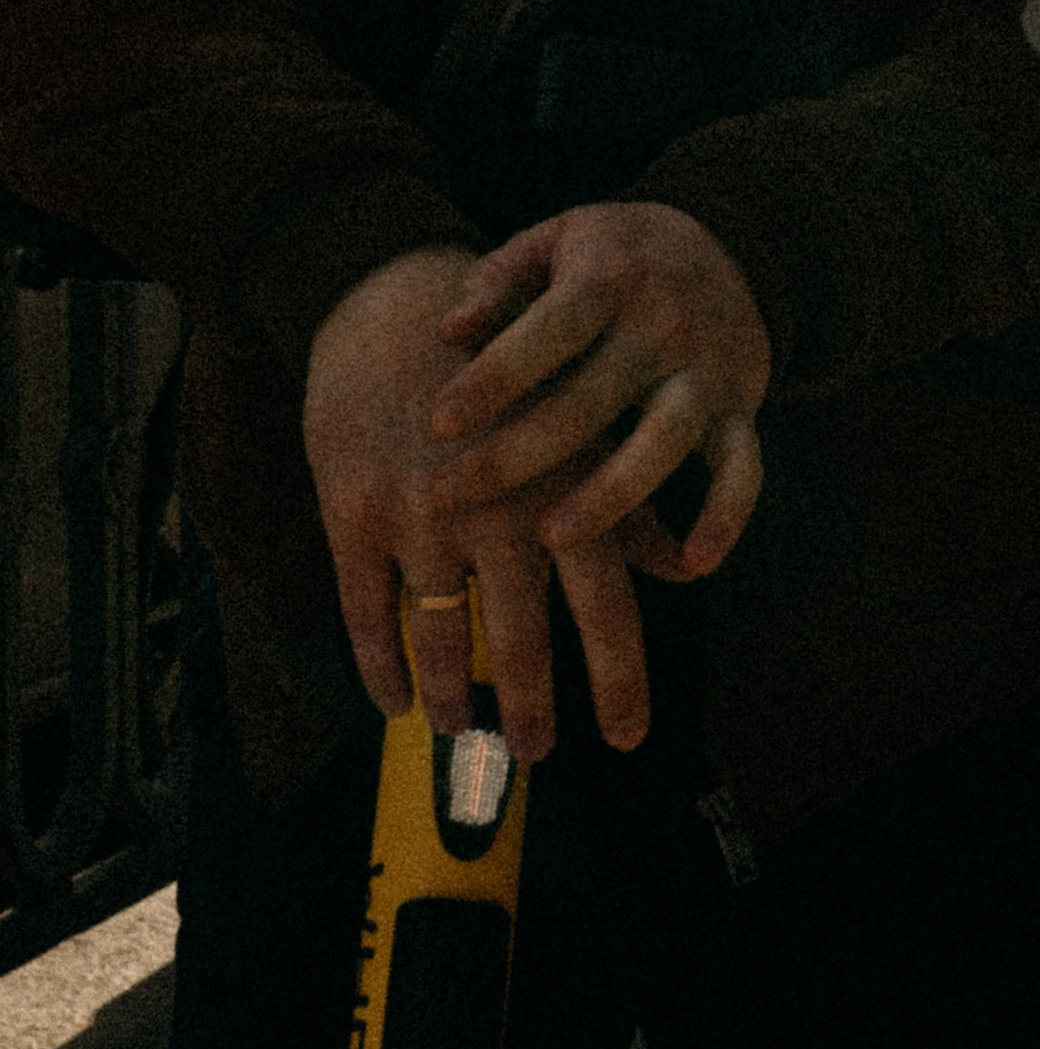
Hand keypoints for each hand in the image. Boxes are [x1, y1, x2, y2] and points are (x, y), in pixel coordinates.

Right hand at [305, 246, 650, 760]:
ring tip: (458, 729)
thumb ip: (625, 496)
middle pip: (523, 635)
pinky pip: (369, 612)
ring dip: (451, 694)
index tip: (628, 737)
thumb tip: (678, 567)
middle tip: (534, 755)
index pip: (607, 601)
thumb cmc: (502, 355)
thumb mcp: (575, 408)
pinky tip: (394, 699)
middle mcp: (499, 504)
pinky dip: (382, 664)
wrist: (387, 293)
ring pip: (444, 635)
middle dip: (531, 707)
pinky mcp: (352, 511)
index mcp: (564, 479)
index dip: (619, 677)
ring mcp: (421, 512)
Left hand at [426, 202, 769, 582]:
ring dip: (611, 493)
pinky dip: (727, 516)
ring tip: (551, 538)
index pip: (549, 330)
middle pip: (589, 399)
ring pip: (665, 437)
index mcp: (608, 280)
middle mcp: (660, 325)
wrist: (733, 242)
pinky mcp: (740, 407)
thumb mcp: (556, 240)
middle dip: (515, 454)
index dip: (495, 377)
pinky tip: (689, 565)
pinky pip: (744, 467)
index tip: (436, 423)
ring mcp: (705, 370)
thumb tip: (447, 333)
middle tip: (445, 495)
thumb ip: (498, 279)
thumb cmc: (615, 254)